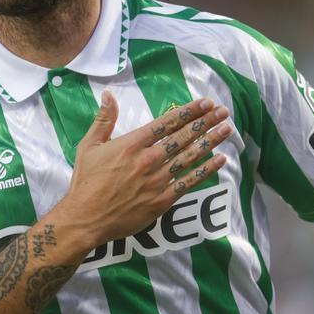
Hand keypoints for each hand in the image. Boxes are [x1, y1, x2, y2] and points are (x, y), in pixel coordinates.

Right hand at [48, 91, 231, 256]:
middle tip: (223, 111)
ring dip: (210, 141)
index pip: (166, 123)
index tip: (204, 102)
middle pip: (183, 136)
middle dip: (205, 121)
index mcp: (132, 144)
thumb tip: (109, 95)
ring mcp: (158, 180)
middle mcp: (148, 159)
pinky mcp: (162, 200)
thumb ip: (104, 120)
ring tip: (227, 129)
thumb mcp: (89, 146)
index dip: (188, 111)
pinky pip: (189, 182)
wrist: (86, 218)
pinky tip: (220, 160)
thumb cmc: (86, 182)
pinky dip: (206, 170)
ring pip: (190, 156)